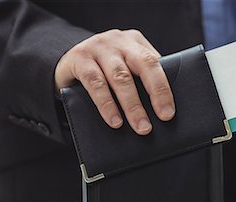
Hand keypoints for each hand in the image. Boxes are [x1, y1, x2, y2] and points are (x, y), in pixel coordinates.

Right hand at [55, 29, 174, 134]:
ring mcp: (98, 47)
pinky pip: (95, 82)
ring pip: (120, 77)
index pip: (156, 63)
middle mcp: (119, 40)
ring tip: (140, 126)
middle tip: (162, 118)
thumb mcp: (126, 70)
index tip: (169, 113)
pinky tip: (114, 120)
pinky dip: (106, 104)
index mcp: (135, 42)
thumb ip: (142, 80)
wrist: (66, 65)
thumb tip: (164, 110)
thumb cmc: (104, 72)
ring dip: (132, 105)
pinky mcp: (78, 58)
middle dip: (155, 93)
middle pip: (143, 64)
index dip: (164, 88)